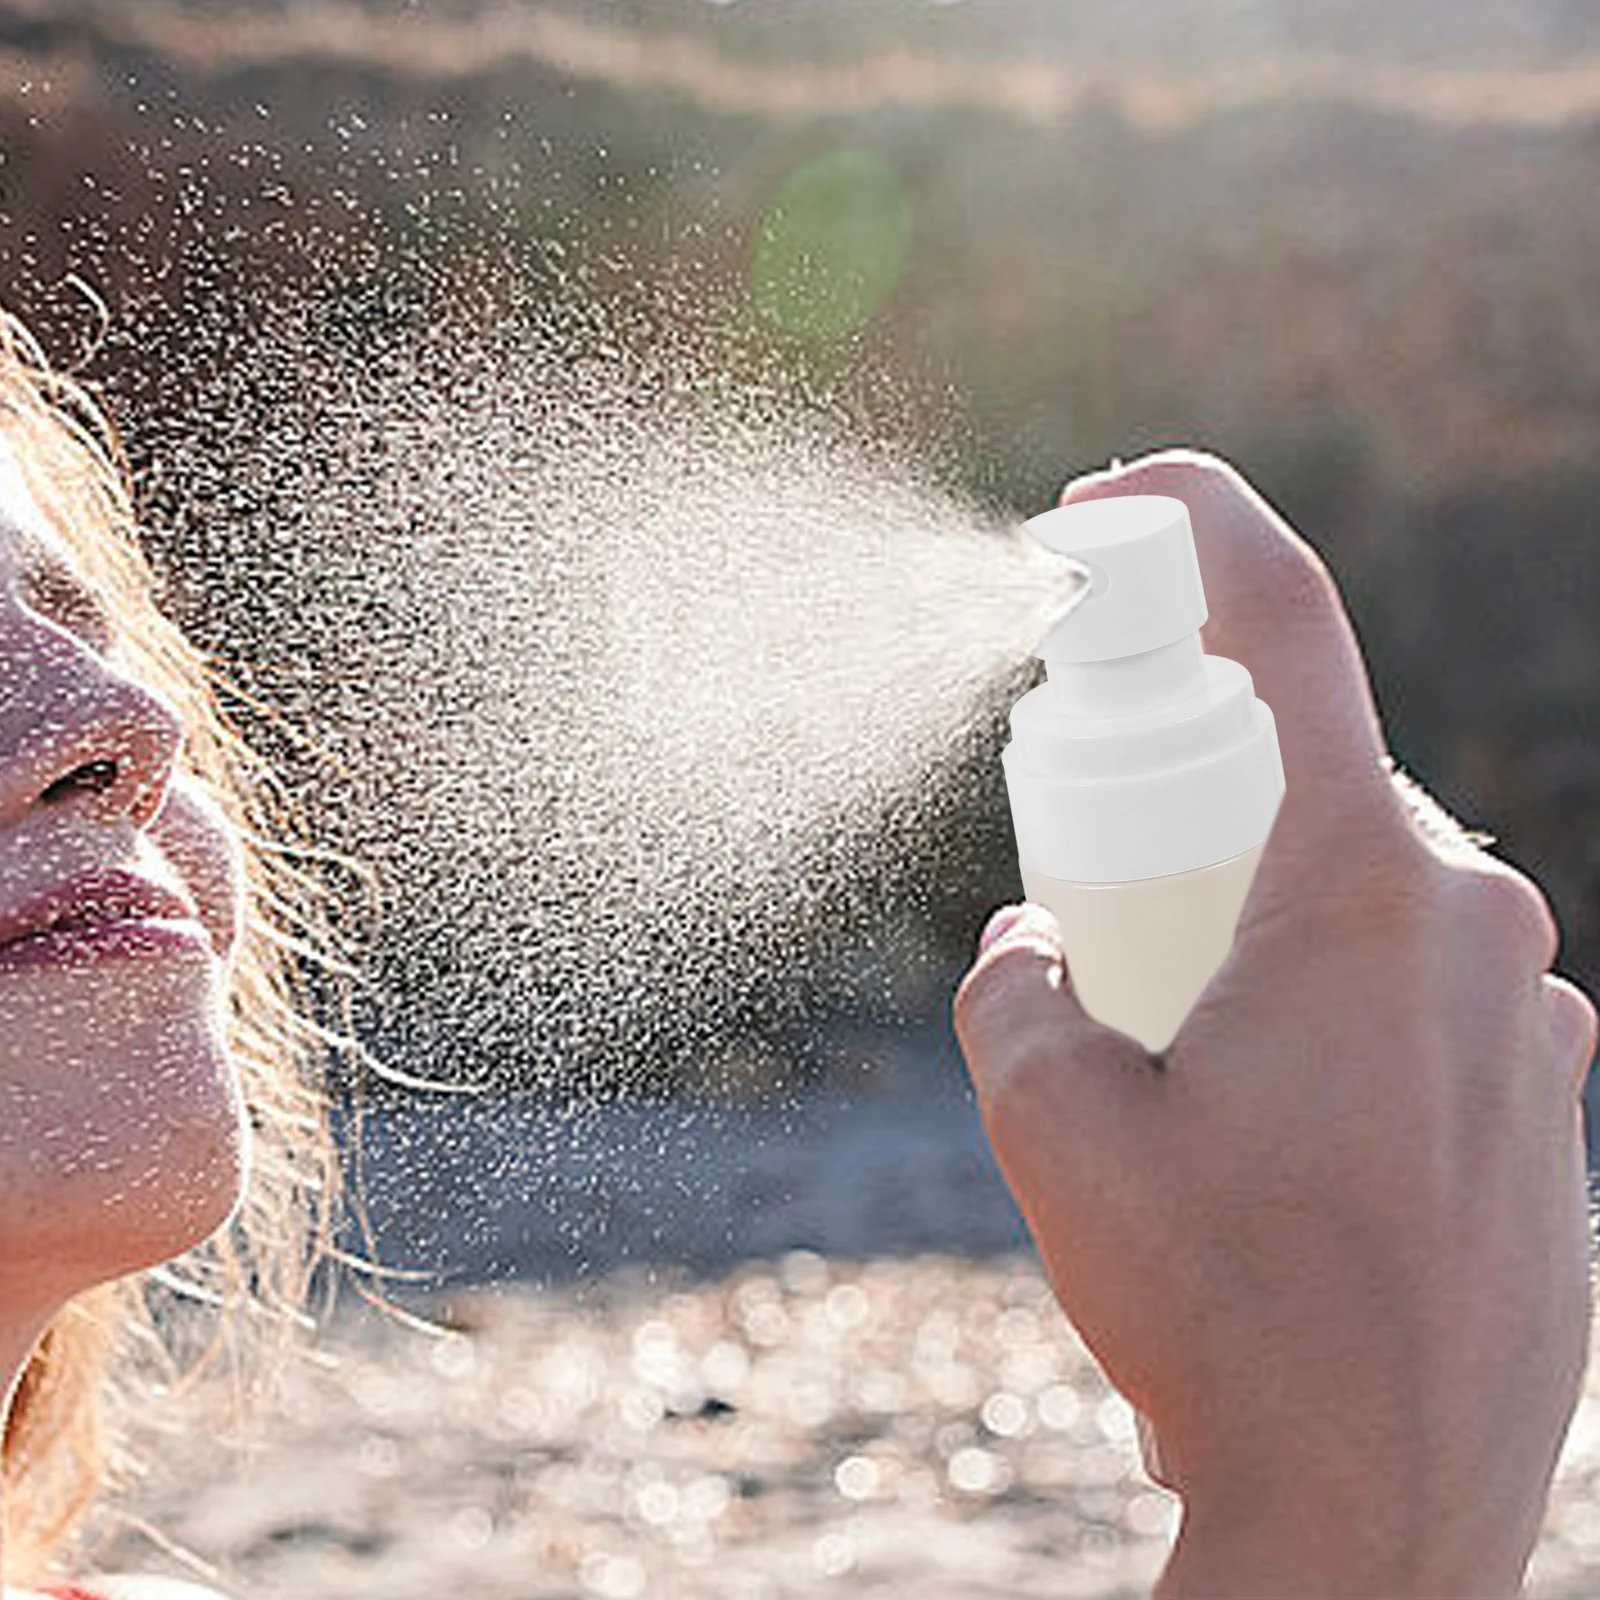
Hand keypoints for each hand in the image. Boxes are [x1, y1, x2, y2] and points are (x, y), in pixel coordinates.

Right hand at [955, 451, 1596, 1597]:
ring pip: (1362, 895)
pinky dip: (1324, 1006)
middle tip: (1091, 874)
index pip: (1288, 623)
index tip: (1108, 498)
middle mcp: (1481, 928)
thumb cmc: (1218, 1312)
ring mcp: (1535, 1024)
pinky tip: (1269, 1130)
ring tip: (1178, 1047)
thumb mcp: (1050, 1126)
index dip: (1192, 520)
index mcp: (1365, 890)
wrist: (1376, 1521)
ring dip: (1251, 917)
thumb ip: (1012, 991)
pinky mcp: (1547, 1111)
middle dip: (1182, 788)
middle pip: (1307, 773)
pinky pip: (1421, 998)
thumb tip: (1028, 946)